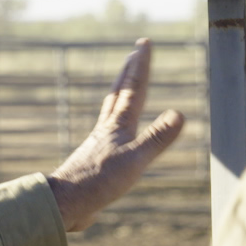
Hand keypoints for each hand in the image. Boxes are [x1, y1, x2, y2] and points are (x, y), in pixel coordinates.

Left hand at [46, 39, 184, 230]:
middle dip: (128, 72)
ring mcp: (99, 145)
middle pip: (119, 93)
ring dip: (119, 94)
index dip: (141, 65)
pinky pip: (108, 134)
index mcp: (118, 126)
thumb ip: (156, 139)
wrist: (65, 202)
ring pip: (111, 112)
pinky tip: (113, 132)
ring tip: (123, 86)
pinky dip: (114, 123)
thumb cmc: (98, 182)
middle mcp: (107, 130)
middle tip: (133, 53)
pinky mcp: (95, 161)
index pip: (133, 89)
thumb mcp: (134, 161)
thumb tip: (180, 114)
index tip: (145, 43)